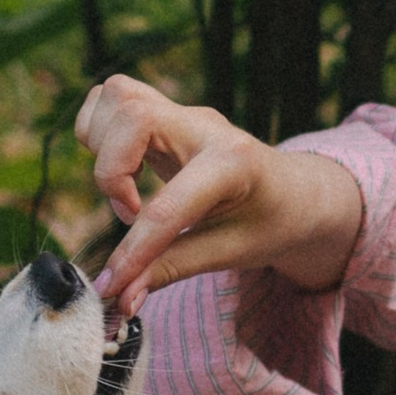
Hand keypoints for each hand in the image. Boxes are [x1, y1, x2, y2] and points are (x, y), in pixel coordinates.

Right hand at [76, 74, 365, 310]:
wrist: (295, 192)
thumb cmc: (270, 222)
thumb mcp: (230, 252)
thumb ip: (171, 269)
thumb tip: (121, 298)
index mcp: (235, 164)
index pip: (170, 203)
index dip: (134, 248)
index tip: (113, 283)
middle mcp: (205, 127)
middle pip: (134, 115)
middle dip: (110, 170)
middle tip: (131, 214)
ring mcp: (184, 114)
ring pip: (118, 96)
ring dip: (102, 146)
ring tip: (128, 192)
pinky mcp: (166, 114)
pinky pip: (113, 100)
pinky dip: (100, 133)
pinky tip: (124, 170)